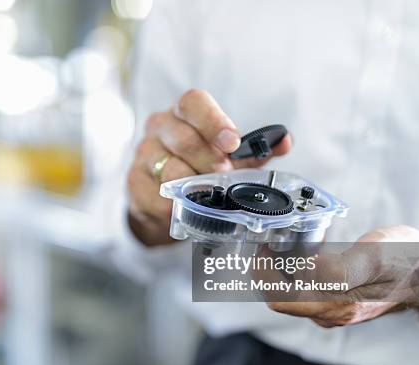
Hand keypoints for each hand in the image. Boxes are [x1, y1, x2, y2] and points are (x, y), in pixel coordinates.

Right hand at [127, 89, 291, 245]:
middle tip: (225, 175)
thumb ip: (254, 150)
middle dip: (210, 161)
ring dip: (195, 186)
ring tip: (208, 195)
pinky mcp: (133, 182)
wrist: (161, 201)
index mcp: (183, 114)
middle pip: (184, 138)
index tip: (232, 143)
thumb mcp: (228, 158)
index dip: (214, 121)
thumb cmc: (197, 169)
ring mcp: (143, 154)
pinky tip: (184, 207)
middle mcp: (159, 128)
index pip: (193, 103)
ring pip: (171, 169)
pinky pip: (157, 196)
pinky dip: (176, 205)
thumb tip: (285, 140)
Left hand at [266, 225, 418, 327]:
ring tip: (285, 244)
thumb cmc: (407, 259)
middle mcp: (330, 314)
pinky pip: (304, 291)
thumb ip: (337, 269)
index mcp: (334, 306)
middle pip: (279, 298)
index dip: (263, 273)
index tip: (265, 247)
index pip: (278, 299)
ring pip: (290, 295)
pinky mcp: (337, 302)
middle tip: (270, 242)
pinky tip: (307, 252)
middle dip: (267, 270)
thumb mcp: (372, 256)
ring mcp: (333, 310)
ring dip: (280, 270)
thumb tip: (304, 272)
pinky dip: (296, 271)